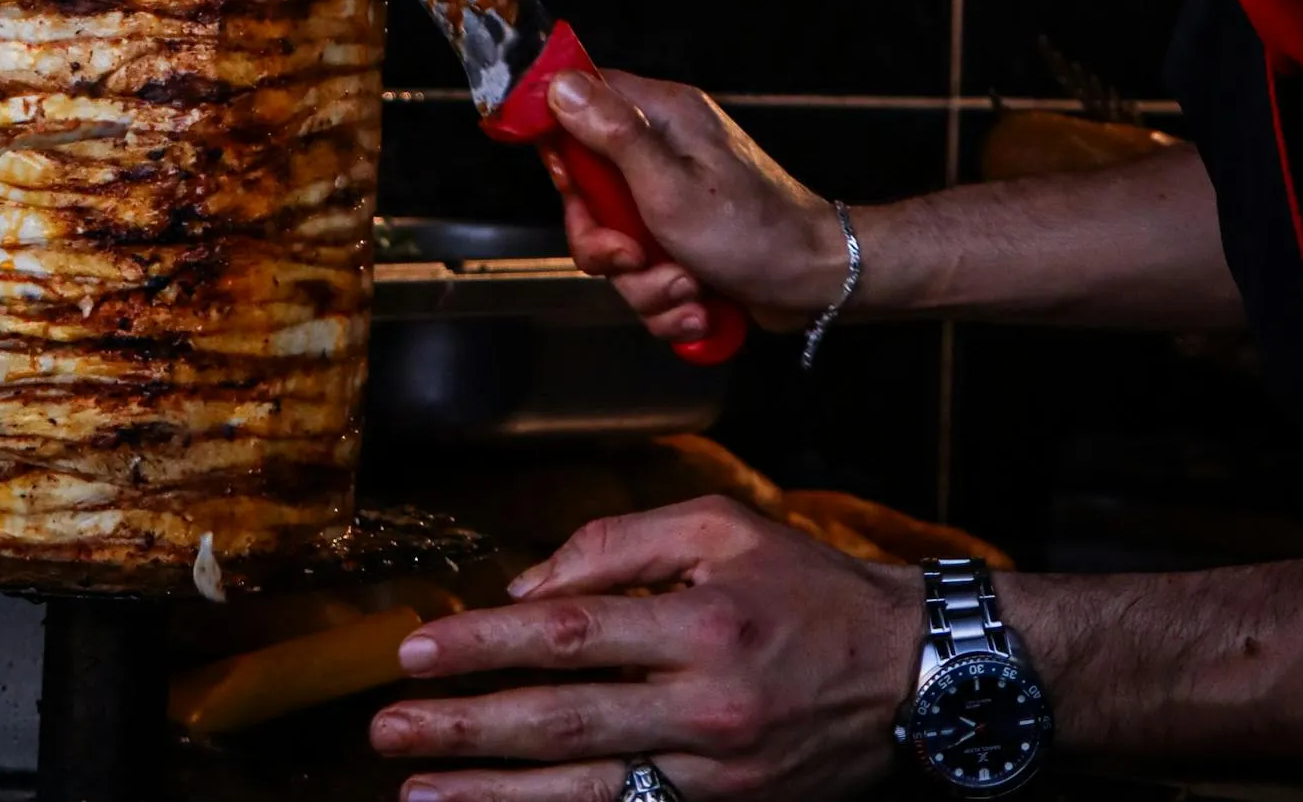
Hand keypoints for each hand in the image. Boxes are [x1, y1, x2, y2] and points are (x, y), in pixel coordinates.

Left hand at [369, 495, 919, 801]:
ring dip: (492, 797)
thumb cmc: (808, 587)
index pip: (569, 631)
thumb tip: (527, 588)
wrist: (912, 676)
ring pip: (584, 791)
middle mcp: (704, 705)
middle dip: (466, 728)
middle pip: (562, 721)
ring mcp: (715, 773)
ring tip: (417, 795)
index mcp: (701, 620)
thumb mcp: (724, 527)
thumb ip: (620, 544)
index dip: (485, 642)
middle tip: (389, 730)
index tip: (414, 649)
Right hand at [544, 70, 849, 344]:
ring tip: (687, 288)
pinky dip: (667, 299)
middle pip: (589, 190)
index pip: (582, 102)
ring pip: (616, 243)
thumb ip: (612, 136)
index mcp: (662, 116)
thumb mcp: (669, 187)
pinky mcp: (683, 239)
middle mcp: (664, 149)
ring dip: (644, 283)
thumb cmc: (755, 231)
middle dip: (606, 243)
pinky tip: (700, 304)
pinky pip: (644, 272)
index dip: (560, 144)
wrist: (818, 283)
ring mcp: (673, 197)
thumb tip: (562, 85)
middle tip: (635, 257)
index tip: (568, 185)